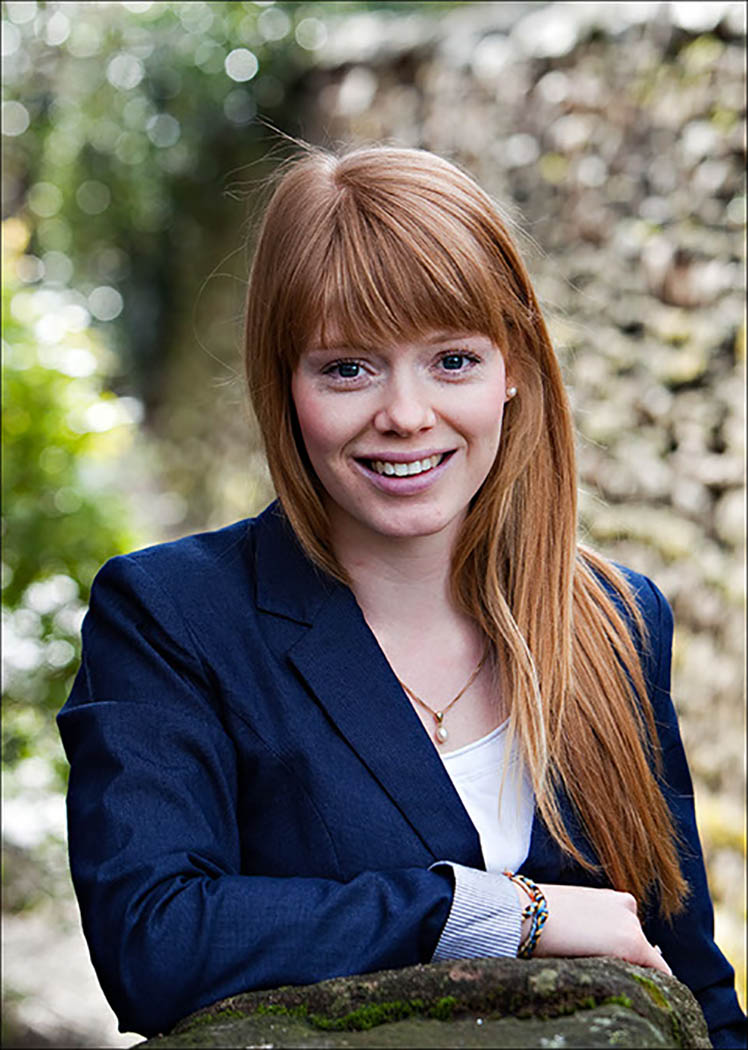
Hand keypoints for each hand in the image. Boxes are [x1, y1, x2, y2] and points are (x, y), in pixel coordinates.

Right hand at [514, 882, 671, 974]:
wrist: (530, 913)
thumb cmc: (539, 916)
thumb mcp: (570, 916)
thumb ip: (590, 926)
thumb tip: (592, 945)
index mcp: (611, 898)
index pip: (625, 929)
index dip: (615, 948)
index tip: (605, 961)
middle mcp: (627, 907)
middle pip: (635, 943)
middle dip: (623, 958)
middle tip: (599, 970)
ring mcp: (632, 924)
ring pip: (642, 957)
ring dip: (631, 968)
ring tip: (603, 975)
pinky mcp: (634, 943)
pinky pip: (659, 968)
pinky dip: (659, 980)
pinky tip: (651, 992)